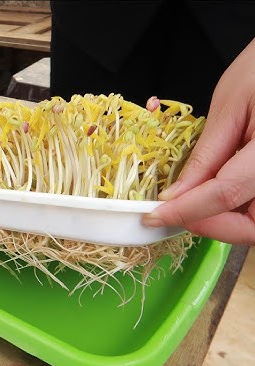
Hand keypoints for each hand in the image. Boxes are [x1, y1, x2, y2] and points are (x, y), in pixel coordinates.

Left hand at [143, 38, 254, 244]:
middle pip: (252, 226)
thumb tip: (177, 194)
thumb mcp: (231, 104)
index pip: (226, 193)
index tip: (154, 215)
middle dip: (212, 226)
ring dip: (226, 222)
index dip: (186, 210)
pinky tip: (215, 194)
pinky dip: (240, 209)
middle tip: (175, 213)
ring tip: (194, 202)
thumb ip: (207, 154)